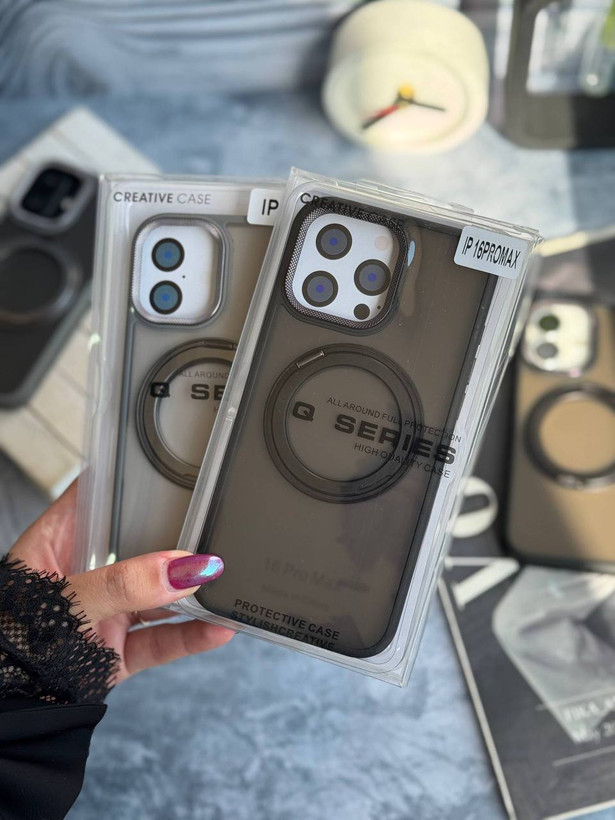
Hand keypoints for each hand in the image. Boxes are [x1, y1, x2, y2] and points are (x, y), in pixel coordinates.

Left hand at [7, 480, 232, 683]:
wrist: (7, 713)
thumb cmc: (10, 646)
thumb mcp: (65, 603)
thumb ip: (122, 586)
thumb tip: (182, 568)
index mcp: (59, 542)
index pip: (101, 496)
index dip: (136, 481)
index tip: (179, 472)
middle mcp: (86, 572)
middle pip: (140, 542)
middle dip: (179, 538)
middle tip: (218, 528)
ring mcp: (105, 611)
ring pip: (158, 593)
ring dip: (192, 591)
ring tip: (227, 581)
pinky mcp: (118, 649)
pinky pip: (162, 639)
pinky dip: (192, 636)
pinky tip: (219, 627)